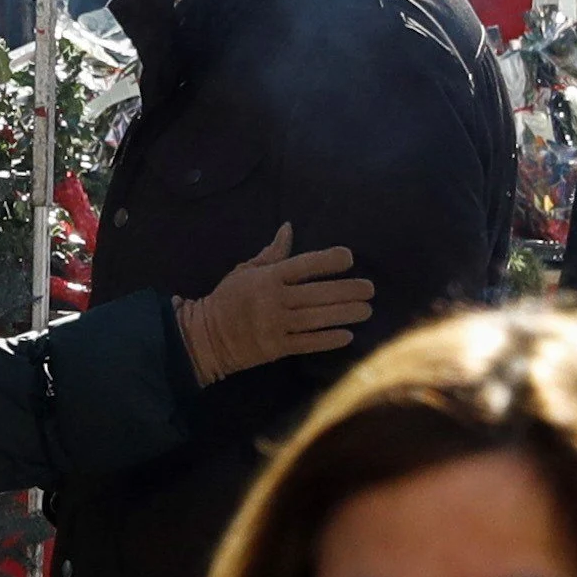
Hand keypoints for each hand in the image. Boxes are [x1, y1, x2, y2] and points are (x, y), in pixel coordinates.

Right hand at [176, 223, 368, 385]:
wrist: (206, 336)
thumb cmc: (229, 299)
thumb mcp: (246, 270)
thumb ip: (272, 253)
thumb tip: (288, 228)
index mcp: (267, 277)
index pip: (303, 265)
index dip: (327, 261)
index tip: (349, 258)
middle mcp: (273, 300)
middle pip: (317, 294)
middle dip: (347, 291)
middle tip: (370, 289)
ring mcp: (274, 325)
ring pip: (317, 318)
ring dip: (345, 314)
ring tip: (366, 310)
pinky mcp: (276, 348)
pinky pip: (307, 343)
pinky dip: (328, 339)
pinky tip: (348, 335)